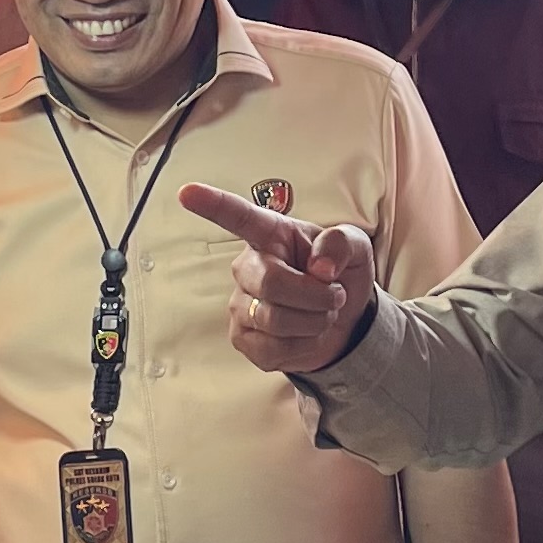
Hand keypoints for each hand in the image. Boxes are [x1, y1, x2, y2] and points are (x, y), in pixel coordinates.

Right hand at [181, 182, 376, 373]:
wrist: (343, 320)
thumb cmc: (340, 275)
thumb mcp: (355, 248)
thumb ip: (341, 244)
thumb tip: (320, 266)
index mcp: (270, 234)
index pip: (239, 217)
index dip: (213, 205)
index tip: (187, 192)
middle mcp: (247, 267)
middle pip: (271, 283)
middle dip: (315, 296)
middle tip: (335, 296)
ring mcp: (239, 304)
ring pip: (274, 319)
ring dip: (314, 321)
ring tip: (322, 314)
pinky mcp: (242, 339)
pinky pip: (273, 349)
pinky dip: (304, 346)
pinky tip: (306, 334)